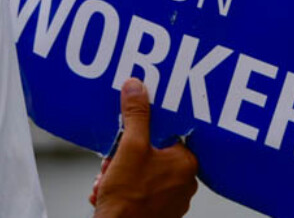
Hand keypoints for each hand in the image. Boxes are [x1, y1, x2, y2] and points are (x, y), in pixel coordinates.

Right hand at [90, 78, 198, 217]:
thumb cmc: (128, 200)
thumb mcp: (130, 148)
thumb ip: (136, 116)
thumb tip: (136, 87)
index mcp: (186, 163)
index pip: (169, 132)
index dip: (145, 129)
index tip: (131, 129)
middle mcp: (185, 182)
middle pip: (153, 152)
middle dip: (126, 154)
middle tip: (113, 159)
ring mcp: (172, 199)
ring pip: (143, 171)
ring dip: (120, 171)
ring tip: (107, 178)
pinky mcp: (159, 211)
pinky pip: (141, 189)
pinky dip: (123, 187)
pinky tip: (107, 190)